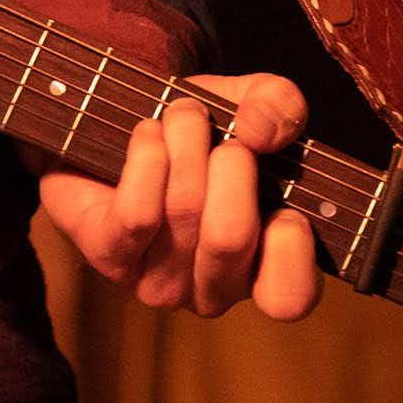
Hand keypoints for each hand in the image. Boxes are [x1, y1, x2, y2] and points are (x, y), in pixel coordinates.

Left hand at [35, 72, 320, 320]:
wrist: (116, 130)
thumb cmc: (196, 134)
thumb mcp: (249, 105)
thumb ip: (278, 106)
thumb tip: (259, 131)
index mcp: (263, 268)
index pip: (289, 297)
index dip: (290, 249)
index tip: (283, 203)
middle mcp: (215, 289)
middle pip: (230, 236)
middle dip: (230, 162)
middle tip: (219, 132)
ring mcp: (161, 282)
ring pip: (183, 211)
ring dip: (184, 143)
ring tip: (180, 117)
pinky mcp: (111, 259)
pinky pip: (137, 212)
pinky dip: (147, 156)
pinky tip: (148, 134)